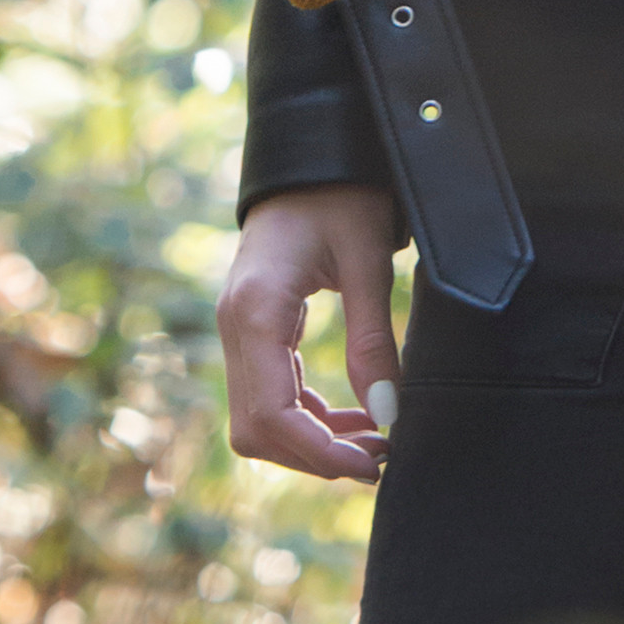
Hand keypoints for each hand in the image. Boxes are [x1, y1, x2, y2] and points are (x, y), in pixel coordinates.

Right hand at [218, 184, 403, 482]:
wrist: (311, 157)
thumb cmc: (340, 196)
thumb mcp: (367, 263)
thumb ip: (374, 340)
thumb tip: (388, 413)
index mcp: (255, 311)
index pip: (272, 413)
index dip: (318, 453)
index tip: (370, 466)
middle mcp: (234, 327)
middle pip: (256, 428)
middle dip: (314, 455)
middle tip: (379, 459)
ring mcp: (239, 330)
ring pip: (260, 419)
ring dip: (314, 441)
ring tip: (377, 442)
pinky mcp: (255, 331)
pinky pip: (273, 394)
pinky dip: (311, 418)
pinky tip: (360, 418)